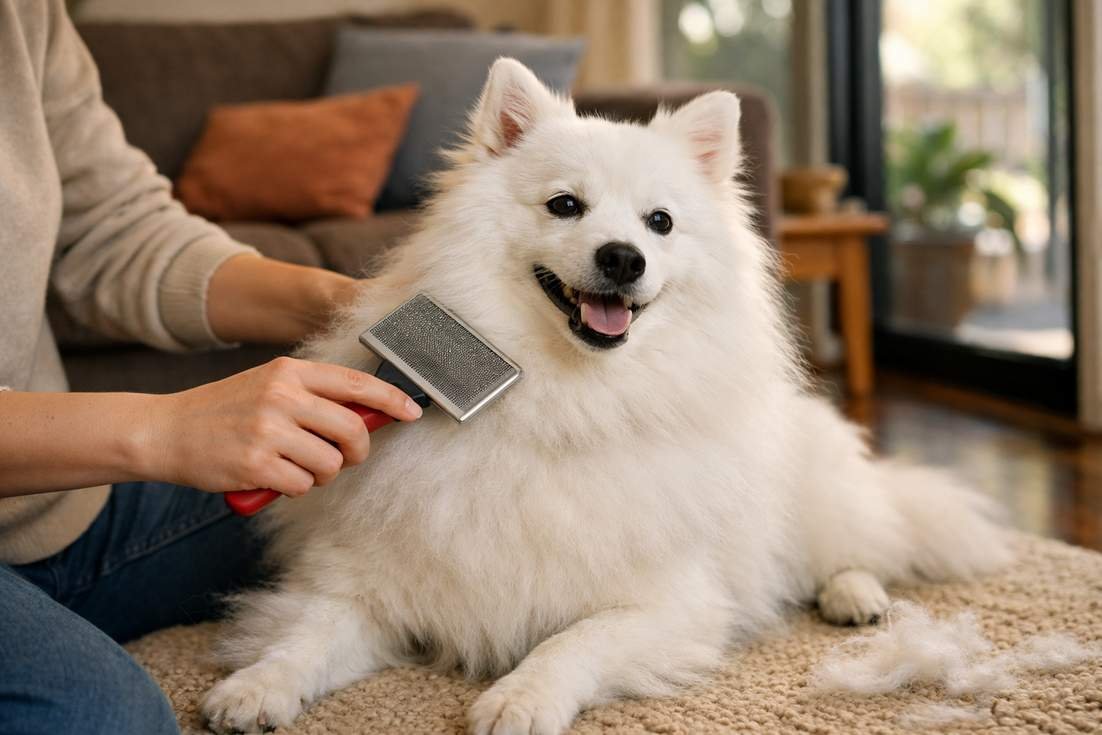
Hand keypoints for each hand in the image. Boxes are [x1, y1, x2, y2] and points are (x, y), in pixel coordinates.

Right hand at [144, 357, 421, 496]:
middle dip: (356, 450)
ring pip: (331, 463)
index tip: (412, 412)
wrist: (165, 431)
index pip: (356, 383)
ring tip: (296, 467)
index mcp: (289, 372)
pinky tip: (274, 477)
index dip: (391, 400)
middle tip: (343, 456)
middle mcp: (282, 396)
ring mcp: (269, 430)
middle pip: (353, 429)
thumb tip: (369, 414)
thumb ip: (313, 396)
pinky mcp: (257, 463)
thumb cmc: (224, 412)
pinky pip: (303, 485)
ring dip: (322, 474)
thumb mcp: (268, 387)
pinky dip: (295, 488)